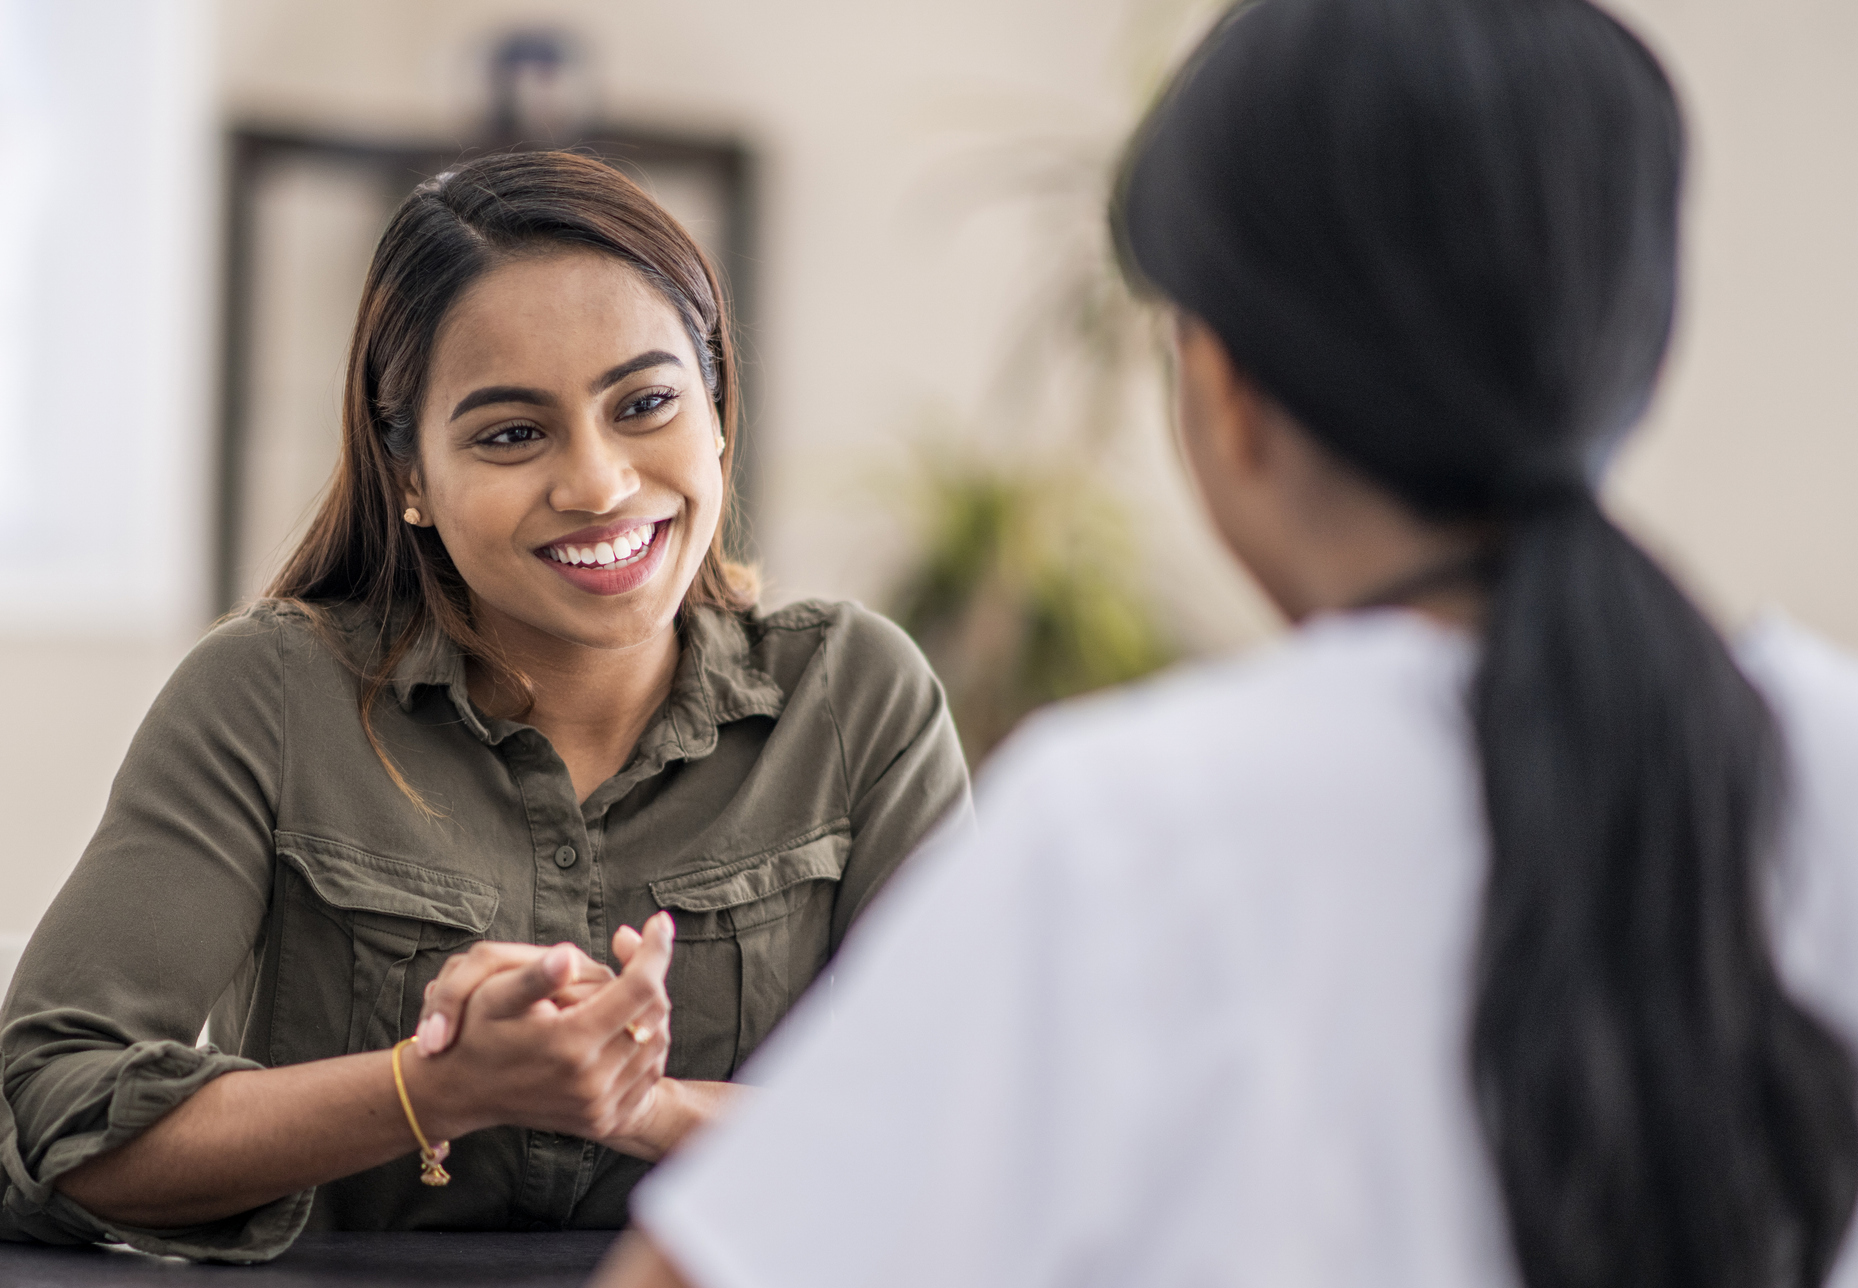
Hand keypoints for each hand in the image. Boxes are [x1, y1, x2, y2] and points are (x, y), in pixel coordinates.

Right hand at [402, 913, 677, 1154]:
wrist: (462, 1092)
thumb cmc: (475, 1034)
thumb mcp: (491, 996)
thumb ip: (534, 976)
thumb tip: (569, 957)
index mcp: (570, 1044)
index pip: (639, 988)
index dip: (654, 949)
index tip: (659, 922)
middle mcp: (591, 1081)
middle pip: (654, 1013)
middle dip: (650, 974)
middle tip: (632, 950)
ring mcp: (600, 1106)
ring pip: (656, 1042)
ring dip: (649, 1008)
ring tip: (624, 985)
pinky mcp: (603, 1120)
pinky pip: (648, 1074)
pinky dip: (646, 1042)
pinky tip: (623, 1021)